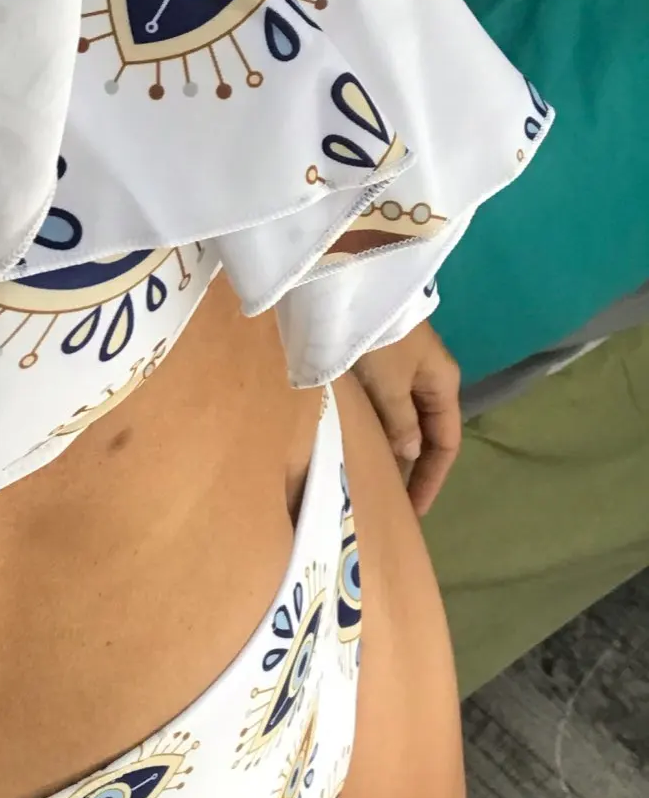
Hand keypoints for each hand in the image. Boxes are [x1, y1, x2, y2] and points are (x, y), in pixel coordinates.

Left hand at [352, 319, 462, 516]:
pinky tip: (364, 443)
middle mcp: (429, 378)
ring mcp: (406, 369)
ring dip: (394, 449)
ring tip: (377, 481)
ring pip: (406, 420)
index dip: (431, 479)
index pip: (446, 443)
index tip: (413, 511)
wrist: (352, 285)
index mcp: (442, 384)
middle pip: (428, 433)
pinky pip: (387, 405)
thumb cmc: (378, 337)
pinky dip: (379, 428)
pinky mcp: (381, 361)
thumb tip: (411, 453)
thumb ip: (401, 421)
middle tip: (392, 504)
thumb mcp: (391, 384)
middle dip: (414, 469)